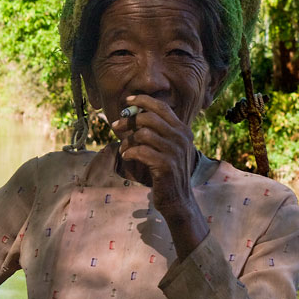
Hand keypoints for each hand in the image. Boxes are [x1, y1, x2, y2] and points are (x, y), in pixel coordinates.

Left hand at [110, 94, 208, 260]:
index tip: (127, 100)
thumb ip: (156, 131)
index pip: (161, 107)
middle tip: (116, 126)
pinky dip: (129, 152)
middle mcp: (181, 138)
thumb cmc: (167, 171)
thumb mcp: (166, 148)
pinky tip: (126, 158)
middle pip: (149, 118)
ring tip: (124, 149)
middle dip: (128, 120)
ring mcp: (175, 151)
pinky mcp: (166, 165)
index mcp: (182, 130)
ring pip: (143, 134)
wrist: (178, 199)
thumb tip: (132, 115)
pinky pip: (141, 151)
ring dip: (127, 140)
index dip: (143, 100)